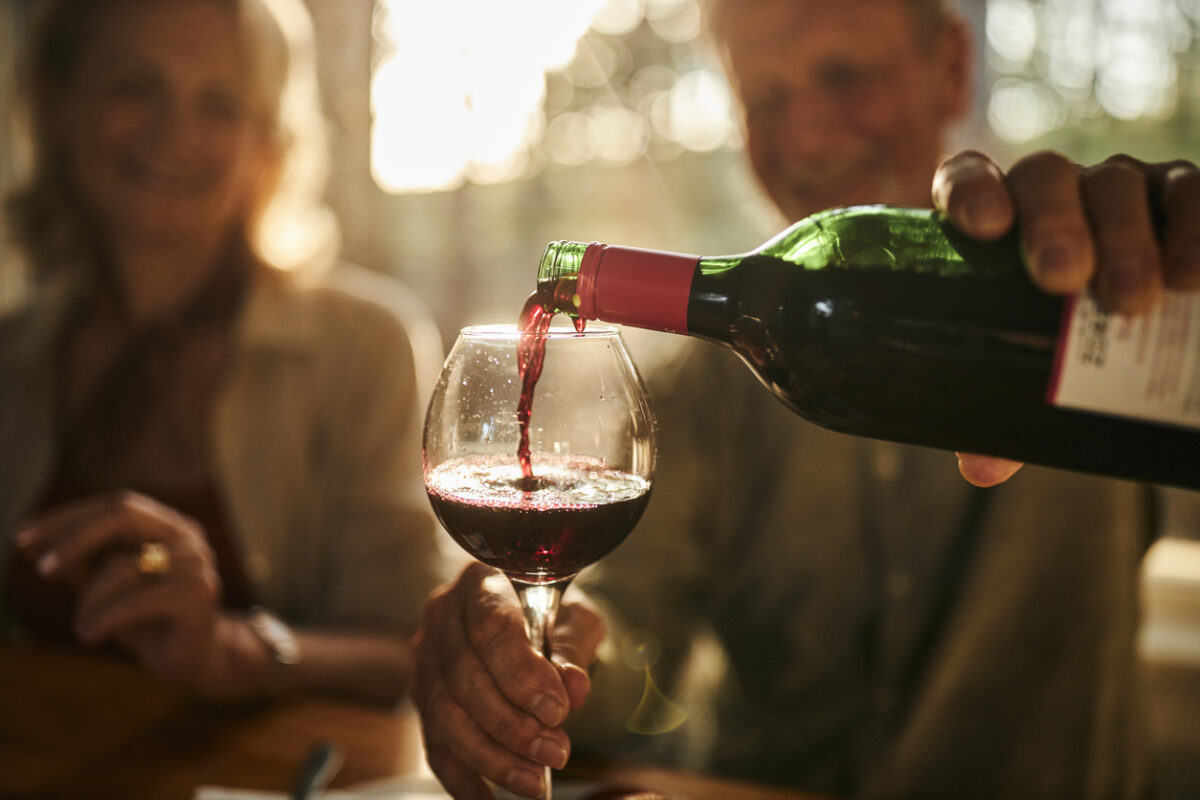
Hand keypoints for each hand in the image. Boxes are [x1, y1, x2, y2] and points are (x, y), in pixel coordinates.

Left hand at [14, 491, 258, 697]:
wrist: (194, 661)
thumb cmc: (147, 621)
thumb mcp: (105, 588)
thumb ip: (78, 563)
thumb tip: (29, 543)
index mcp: (169, 526)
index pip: (116, 506)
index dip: (67, 519)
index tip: (21, 539)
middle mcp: (188, 538)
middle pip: (124, 515)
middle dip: (74, 539)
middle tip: (41, 570)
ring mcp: (197, 565)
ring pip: (123, 567)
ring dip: (89, 601)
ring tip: (81, 628)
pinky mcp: (198, 595)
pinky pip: (137, 599)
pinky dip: (105, 618)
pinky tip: (90, 636)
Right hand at [412, 562, 604, 799]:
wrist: (530, 613)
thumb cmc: (553, 611)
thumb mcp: (574, 616)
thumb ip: (573, 646)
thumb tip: (572, 686)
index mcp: (480, 582)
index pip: (491, 626)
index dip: (521, 673)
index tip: (556, 709)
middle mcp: (443, 617)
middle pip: (463, 678)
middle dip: (510, 725)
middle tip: (554, 751)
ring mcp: (426, 659)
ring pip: (444, 715)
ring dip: (491, 756)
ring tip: (534, 781)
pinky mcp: (423, 698)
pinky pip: (435, 745)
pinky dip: (464, 779)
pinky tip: (491, 799)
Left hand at [932, 150, 1199, 485]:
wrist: (1154, 348)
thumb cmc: (1072, 353)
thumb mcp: (1037, 379)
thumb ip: (1005, 414)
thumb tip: (981, 467)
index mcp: (1003, 222)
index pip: (970, 179)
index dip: (970, 191)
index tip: (981, 227)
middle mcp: (1060, 193)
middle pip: (1046, 180)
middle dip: (1053, 224)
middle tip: (1063, 280)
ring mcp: (1126, 188)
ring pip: (1118, 185)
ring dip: (1126, 239)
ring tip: (1131, 301)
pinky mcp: (1186, 195)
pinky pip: (1193, 193)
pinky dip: (1195, 229)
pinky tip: (1195, 277)